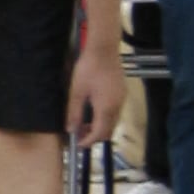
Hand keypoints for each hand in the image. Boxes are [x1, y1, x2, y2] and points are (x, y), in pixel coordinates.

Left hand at [67, 35, 127, 151]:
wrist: (104, 49)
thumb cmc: (88, 68)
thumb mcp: (76, 92)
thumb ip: (74, 112)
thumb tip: (71, 129)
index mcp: (105, 108)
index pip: (99, 133)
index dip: (88, 141)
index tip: (78, 144)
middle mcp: (117, 106)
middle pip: (108, 130)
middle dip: (94, 136)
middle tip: (80, 134)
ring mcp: (122, 99)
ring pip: (113, 122)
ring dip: (100, 127)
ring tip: (85, 123)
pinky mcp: (122, 92)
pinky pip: (115, 112)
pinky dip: (105, 118)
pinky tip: (94, 112)